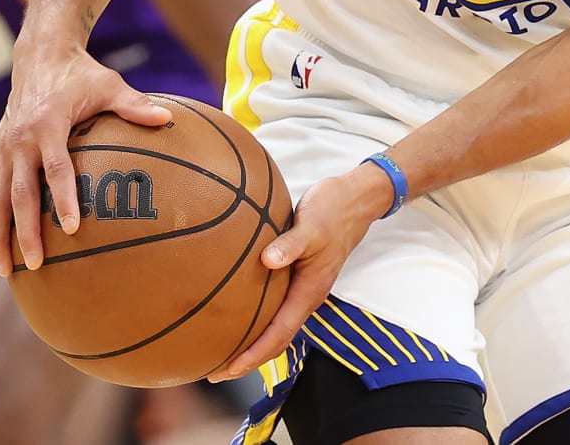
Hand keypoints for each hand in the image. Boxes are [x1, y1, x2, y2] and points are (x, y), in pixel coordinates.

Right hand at [0, 36, 170, 274]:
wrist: (39, 56)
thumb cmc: (80, 73)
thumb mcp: (109, 84)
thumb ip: (134, 105)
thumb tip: (168, 118)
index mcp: (47, 123)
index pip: (55, 168)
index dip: (64, 198)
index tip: (73, 228)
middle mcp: (19, 139)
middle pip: (19, 193)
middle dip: (25, 231)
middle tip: (36, 264)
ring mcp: (4, 147)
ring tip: (6, 271)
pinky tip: (3, 248)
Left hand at [209, 162, 392, 381]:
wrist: (356, 198)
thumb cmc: (334, 210)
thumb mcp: (312, 225)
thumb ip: (291, 243)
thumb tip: (268, 260)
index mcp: (310, 291)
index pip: (278, 335)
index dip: (252, 356)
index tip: (227, 370)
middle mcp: (306, 295)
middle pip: (275, 339)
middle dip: (247, 358)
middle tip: (213, 371)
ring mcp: (303, 286)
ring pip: (276, 324)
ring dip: (251, 340)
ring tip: (221, 348)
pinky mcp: (298, 274)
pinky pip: (275, 305)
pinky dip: (255, 316)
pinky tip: (237, 309)